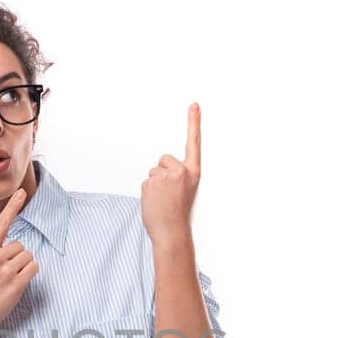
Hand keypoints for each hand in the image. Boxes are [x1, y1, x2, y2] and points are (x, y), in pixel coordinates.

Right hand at [0, 187, 37, 331]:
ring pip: (29, 257)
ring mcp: (5, 270)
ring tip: (9, 281)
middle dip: (18, 259)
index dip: (12, 207)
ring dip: (24, 268)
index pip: (1, 224)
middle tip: (5, 275)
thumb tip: (16, 246)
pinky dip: (30, 275)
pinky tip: (17, 284)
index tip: (21, 191)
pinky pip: (34, 268)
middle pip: (21, 246)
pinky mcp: (16, 283)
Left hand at [141, 102, 200, 245]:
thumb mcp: (186, 191)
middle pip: (163, 159)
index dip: (194, 122)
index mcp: (193, 172)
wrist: (172, 233)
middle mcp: (181, 171)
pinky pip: (145, 182)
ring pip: (152, 172)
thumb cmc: (179, 214)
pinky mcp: (151, 183)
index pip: (194, 143)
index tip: (194, 104)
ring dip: (154, 185)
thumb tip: (159, 171)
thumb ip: (177, 176)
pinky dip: (147, 193)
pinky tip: (155, 203)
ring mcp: (165, 177)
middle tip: (168, 193)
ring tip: (162, 201)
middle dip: (161, 173)